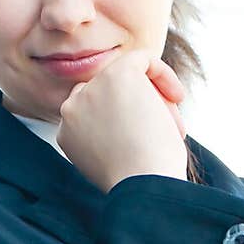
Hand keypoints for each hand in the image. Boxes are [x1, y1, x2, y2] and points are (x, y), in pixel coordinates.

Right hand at [56, 49, 188, 193]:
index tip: (145, 141)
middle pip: (108, 93)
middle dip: (138, 109)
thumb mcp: (114, 162)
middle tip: (163, 134)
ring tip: (171, 128)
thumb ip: (111, 138)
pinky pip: (143, 59)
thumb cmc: (139, 183)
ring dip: (154, 101)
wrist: (143, 184)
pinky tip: (177, 97)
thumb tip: (134, 120)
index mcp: (67, 133)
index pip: (92, 112)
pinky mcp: (117, 74)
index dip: (123, 120)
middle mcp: (72, 109)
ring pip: (128, 80)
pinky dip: (163, 74)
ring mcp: (93, 89)